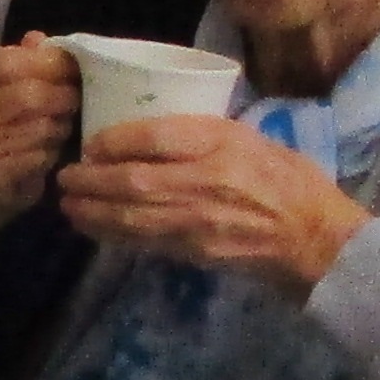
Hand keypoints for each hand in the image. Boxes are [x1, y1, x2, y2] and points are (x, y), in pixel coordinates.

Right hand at [0, 36, 77, 250]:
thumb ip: (16, 60)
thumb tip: (39, 38)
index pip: (10, 61)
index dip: (49, 62)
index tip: (71, 66)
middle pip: (30, 94)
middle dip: (63, 95)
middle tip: (75, 99)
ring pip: (40, 126)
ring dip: (60, 125)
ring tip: (62, 125)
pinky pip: (40, 155)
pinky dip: (52, 151)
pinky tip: (51, 150)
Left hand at [50, 109, 373, 286]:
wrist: (314, 236)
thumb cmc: (287, 178)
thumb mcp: (249, 136)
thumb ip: (202, 133)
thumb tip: (146, 129)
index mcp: (222, 142)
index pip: (156, 137)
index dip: (114, 140)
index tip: (90, 143)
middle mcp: (207, 179)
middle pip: (134, 180)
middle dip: (91, 180)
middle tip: (65, 177)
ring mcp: (199, 219)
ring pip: (131, 215)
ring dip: (93, 211)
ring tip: (68, 205)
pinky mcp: (195, 250)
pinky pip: (144, 241)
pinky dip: (112, 234)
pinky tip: (93, 227)